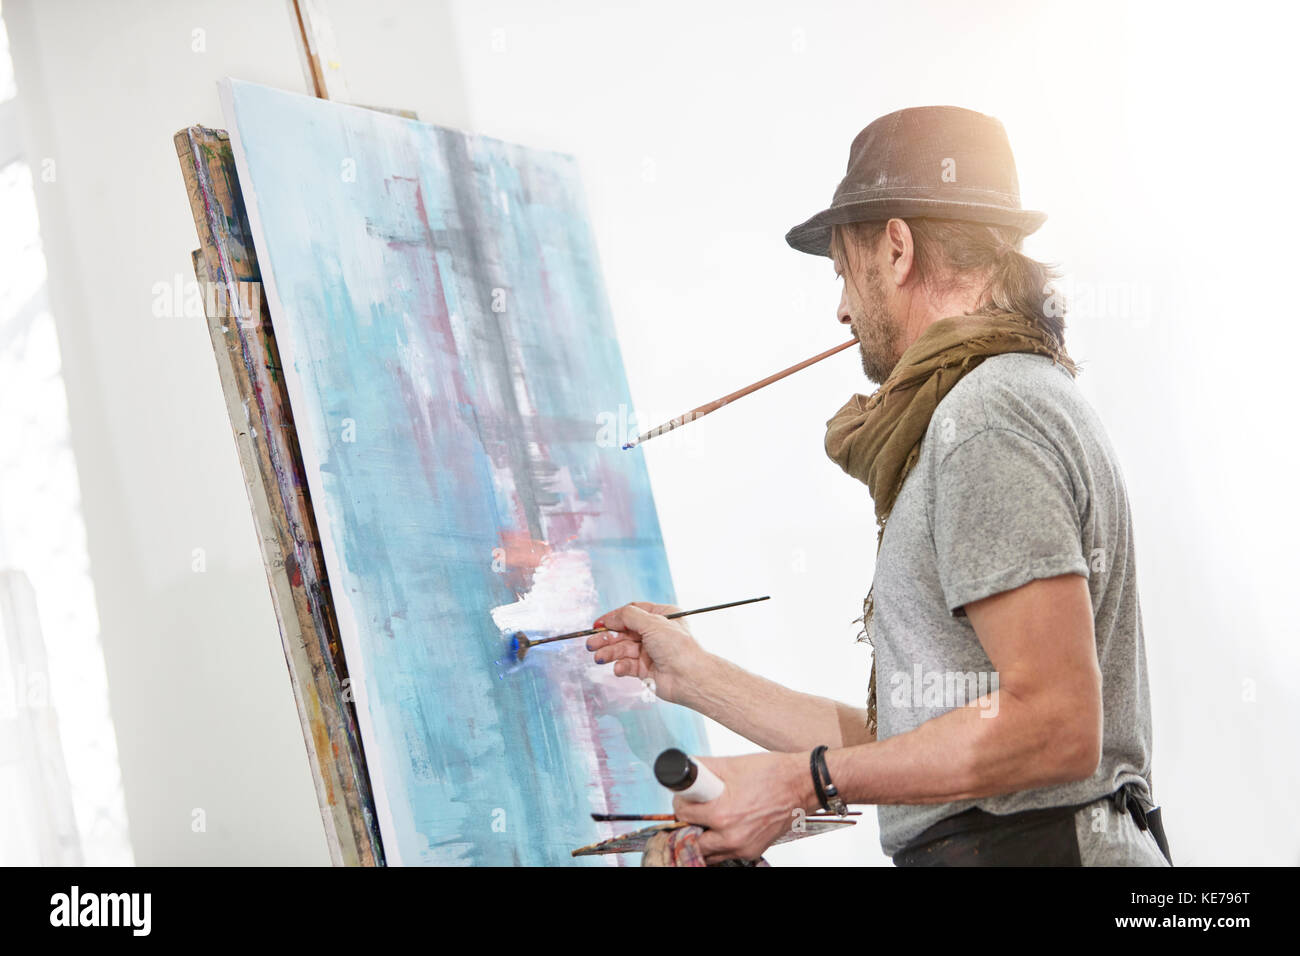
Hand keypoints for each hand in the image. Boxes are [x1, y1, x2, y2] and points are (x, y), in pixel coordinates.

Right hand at [586, 602, 708, 704]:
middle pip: (623, 632)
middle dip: (607, 638)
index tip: (598, 624)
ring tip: (598, 657)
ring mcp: (650, 652)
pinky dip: (620, 666)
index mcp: (661, 617)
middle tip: (591, 643)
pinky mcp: (646, 670)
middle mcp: (655, 633)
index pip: (631, 613)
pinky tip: (619, 668)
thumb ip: (628, 617)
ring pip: (623, 649)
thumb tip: (610, 617)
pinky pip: (627, 666)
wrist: (690, 678)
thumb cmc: (679, 647)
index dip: (613, 618)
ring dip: (609, 652)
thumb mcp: (652, 623)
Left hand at [671, 752, 815, 863]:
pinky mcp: (753, 851)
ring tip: (709, 819)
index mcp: (723, 814)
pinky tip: (725, 827)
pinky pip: (726, 854)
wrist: (803, 785)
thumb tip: (687, 768)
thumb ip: (704, 767)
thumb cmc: (773, 773)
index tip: (684, 797)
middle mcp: (731, 836)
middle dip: (690, 823)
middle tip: (695, 809)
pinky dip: (721, 844)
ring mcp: (743, 847)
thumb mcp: (732, 764)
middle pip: (692, 839)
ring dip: (704, 837)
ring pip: (708, 852)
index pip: (683, 815)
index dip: (681, 802)